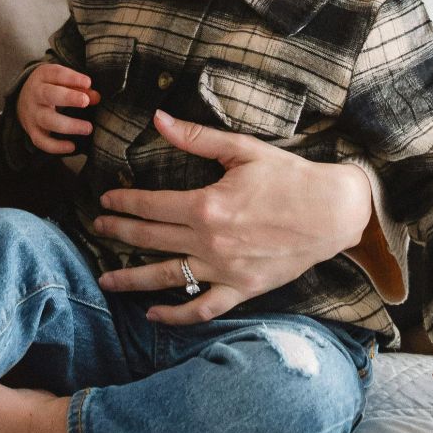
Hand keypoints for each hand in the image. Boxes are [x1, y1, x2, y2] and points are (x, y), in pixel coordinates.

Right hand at [17, 63, 99, 154]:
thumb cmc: (50, 87)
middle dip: (68, 98)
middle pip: (48, 95)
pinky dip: (56, 146)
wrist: (22, 99)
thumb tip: (96, 97)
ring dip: (68, 125)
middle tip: (85, 102)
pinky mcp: (32, 130)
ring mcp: (32, 113)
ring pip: (47, 120)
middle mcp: (35, 94)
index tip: (88, 82)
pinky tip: (72, 146)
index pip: (56, 74)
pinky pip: (41, 141)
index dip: (72, 78)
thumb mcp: (62, 80)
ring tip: (88, 128)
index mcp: (43, 76)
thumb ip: (80, 87)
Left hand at [92, 111, 370, 323]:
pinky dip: (176, 314)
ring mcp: (225, 269)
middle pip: (150, 238)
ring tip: (105, 279)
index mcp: (206, 205)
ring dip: (131, 278)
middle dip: (118, 233)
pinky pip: (202, 308)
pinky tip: (153, 314)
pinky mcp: (242, 289)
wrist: (335, 211)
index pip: (150, 205)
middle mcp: (210, 241)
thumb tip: (157, 118)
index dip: (123, 203)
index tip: (105, 201)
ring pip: (166, 277)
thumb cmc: (290, 176)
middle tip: (97, 228)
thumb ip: (195, 136)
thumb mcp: (241, 149)